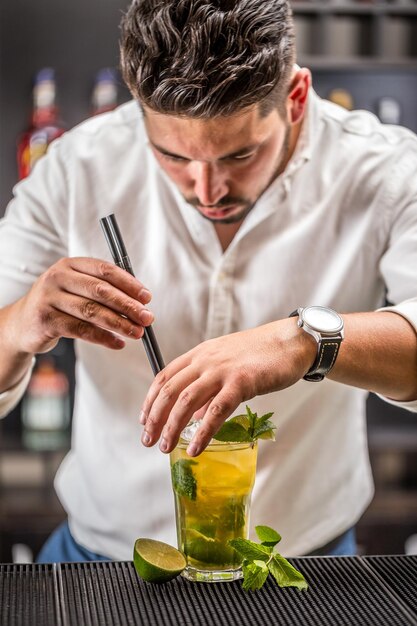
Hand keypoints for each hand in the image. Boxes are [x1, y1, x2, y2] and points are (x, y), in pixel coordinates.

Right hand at [9, 257, 153, 354]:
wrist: (23, 323)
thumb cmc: (59, 304)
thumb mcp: (77, 289)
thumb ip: (104, 290)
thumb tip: (140, 303)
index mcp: (70, 264)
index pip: (105, 270)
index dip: (129, 283)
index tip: (147, 297)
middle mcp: (58, 277)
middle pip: (100, 290)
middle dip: (128, 305)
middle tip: (147, 318)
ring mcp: (50, 298)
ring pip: (92, 311)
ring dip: (119, 324)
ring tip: (137, 332)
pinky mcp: (46, 320)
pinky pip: (81, 330)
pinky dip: (103, 338)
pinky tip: (117, 343)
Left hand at [140, 318, 315, 455]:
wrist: (290, 341)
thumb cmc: (260, 354)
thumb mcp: (226, 364)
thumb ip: (207, 386)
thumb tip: (192, 415)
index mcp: (199, 354)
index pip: (164, 377)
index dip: (150, 400)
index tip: (143, 420)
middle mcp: (205, 360)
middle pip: (169, 391)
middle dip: (154, 418)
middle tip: (147, 440)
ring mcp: (222, 371)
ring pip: (186, 402)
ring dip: (172, 427)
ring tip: (166, 447)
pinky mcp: (241, 383)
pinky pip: (216, 411)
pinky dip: (202, 432)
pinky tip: (195, 448)